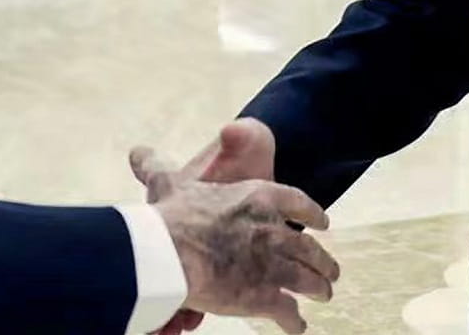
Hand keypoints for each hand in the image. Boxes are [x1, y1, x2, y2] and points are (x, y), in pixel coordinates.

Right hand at [130, 145, 337, 334]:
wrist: (171, 253)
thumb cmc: (171, 215)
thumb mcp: (167, 183)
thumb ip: (156, 166)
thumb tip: (137, 152)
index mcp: (257, 198)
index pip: (297, 203)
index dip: (311, 213)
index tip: (323, 222)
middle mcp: (273, 230)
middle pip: (308, 247)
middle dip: (323, 260)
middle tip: (331, 269)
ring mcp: (272, 265)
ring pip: (307, 279)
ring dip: (319, 287)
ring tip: (324, 294)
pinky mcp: (264, 297)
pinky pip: (288, 312)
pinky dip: (295, 321)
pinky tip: (298, 327)